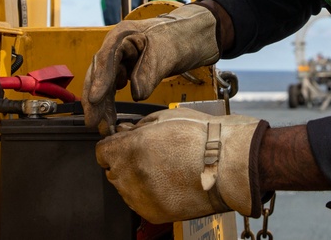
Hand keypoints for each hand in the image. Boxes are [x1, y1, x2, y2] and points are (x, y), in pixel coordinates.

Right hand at [82, 4, 218, 134]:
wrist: (195, 35)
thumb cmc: (181, 35)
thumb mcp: (167, 52)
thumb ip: (150, 71)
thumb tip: (136, 95)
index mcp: (124, 34)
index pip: (106, 58)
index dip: (99, 79)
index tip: (95, 99)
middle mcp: (117, 46)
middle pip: (100, 72)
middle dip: (95, 99)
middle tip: (92, 121)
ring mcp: (122, 58)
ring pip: (106, 83)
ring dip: (103, 105)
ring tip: (101, 126)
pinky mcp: (128, 69)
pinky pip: (115, 88)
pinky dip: (112, 103)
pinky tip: (110, 118)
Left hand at [96, 108, 268, 223]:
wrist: (229, 165)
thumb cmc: (204, 138)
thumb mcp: (166, 118)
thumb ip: (138, 127)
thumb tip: (125, 132)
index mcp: (132, 148)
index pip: (101, 151)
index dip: (113, 145)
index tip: (121, 144)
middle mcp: (132, 175)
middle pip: (112, 170)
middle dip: (124, 161)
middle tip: (148, 154)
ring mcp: (142, 197)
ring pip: (124, 188)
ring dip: (135, 178)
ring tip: (162, 168)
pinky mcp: (154, 213)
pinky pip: (139, 202)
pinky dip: (147, 194)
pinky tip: (167, 182)